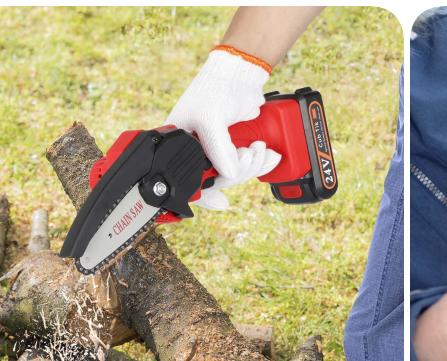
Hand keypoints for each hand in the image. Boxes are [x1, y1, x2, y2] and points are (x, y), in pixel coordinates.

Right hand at [166, 47, 280, 209]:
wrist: (241, 74)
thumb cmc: (215, 88)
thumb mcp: (211, 119)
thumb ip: (217, 148)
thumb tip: (228, 174)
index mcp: (177, 144)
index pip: (187, 179)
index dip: (203, 194)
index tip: (221, 201)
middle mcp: (195, 150)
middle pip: (217, 180)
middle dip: (238, 171)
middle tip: (249, 153)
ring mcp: (216, 149)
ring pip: (234, 174)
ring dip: (253, 166)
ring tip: (260, 149)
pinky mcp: (234, 146)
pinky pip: (247, 165)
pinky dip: (260, 163)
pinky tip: (268, 156)